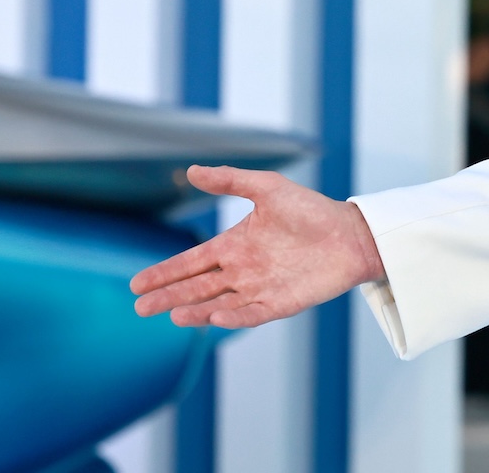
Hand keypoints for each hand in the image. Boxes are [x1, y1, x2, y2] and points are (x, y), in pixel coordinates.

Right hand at [131, 165, 385, 329]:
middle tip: (140, 308)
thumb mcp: (268, 188)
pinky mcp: (280, 304)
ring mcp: (260, 289)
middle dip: (169, 297)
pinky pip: (251, 314)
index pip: (190, 262)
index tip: (136, 284)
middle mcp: (242, 270)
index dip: (164, 272)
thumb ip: (230, 180)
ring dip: (195, 310)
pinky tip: (214, 318)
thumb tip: (191, 170)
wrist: (352, 233)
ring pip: (218, 304)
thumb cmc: (311, 209)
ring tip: (173, 315)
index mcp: (234, 245)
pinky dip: (233, 317)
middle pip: (197, 287)